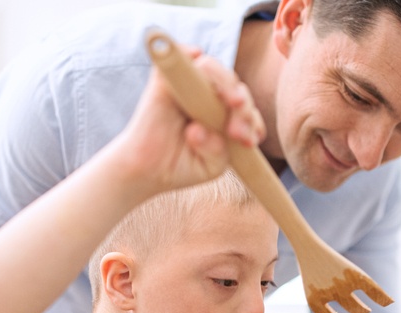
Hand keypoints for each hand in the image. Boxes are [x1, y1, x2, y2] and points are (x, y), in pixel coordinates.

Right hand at [117, 48, 264, 195]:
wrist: (148, 172)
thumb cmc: (182, 166)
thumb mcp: (211, 166)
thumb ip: (219, 152)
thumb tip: (201, 128)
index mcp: (224, 113)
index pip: (246, 108)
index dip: (252, 121)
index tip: (247, 142)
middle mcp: (209, 95)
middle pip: (233, 85)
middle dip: (243, 107)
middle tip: (237, 132)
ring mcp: (187, 86)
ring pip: (211, 68)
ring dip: (225, 83)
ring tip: (233, 104)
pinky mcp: (164, 81)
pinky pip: (178, 56)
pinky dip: (187, 53)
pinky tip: (196, 57)